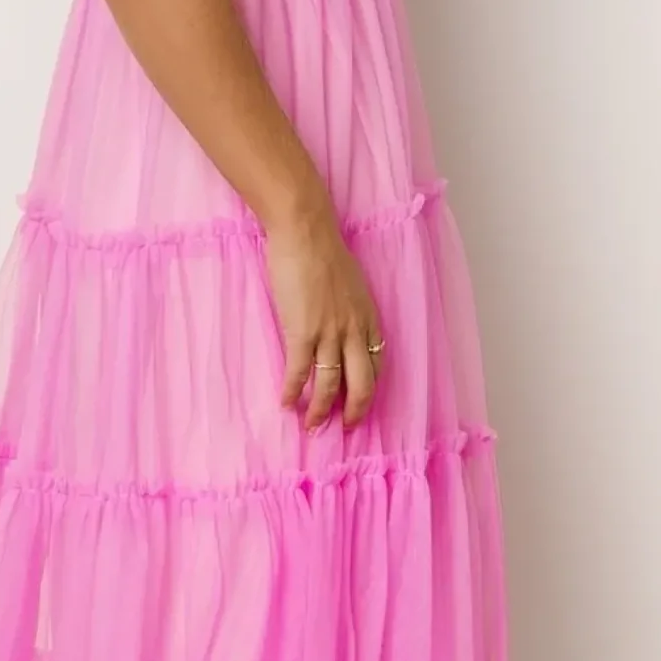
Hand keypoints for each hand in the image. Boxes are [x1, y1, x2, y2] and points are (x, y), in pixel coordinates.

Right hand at [264, 202, 385, 429]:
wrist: (305, 232)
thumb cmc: (323, 250)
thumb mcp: (349, 284)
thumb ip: (348, 309)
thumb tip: (338, 323)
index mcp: (368, 319)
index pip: (375, 365)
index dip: (368, 389)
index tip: (359, 404)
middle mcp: (354, 331)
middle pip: (361, 384)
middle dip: (354, 411)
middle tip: (344, 428)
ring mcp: (329, 333)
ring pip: (329, 385)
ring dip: (319, 410)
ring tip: (311, 426)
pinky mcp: (302, 331)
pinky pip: (299, 372)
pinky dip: (292, 391)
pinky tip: (285, 403)